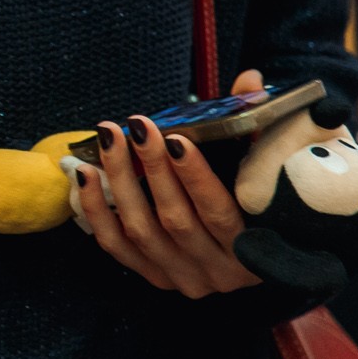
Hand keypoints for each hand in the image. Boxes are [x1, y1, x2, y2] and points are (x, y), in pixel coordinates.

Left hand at [68, 68, 263, 295]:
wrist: (264, 253)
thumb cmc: (267, 202)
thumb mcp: (271, 169)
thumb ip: (259, 128)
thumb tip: (250, 79)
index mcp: (257, 252)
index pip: (220, 213)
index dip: (196, 176)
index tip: (176, 138)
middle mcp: (221, 273)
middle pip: (176, 220)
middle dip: (152, 169)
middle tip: (137, 126)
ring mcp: (186, 279)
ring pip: (142, 231)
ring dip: (120, 181)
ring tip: (109, 138)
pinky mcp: (157, 278)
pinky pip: (116, 247)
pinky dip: (96, 211)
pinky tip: (85, 176)